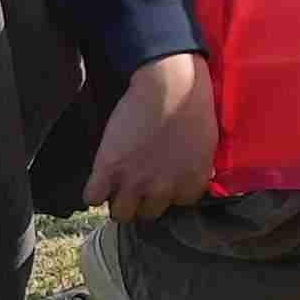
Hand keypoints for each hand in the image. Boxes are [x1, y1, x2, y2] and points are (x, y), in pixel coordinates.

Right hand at [84, 51, 219, 218]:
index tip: (163, 182)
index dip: (169, 193)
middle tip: (137, 184)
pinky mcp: (108, 168)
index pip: (179, 205)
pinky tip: (99, 180)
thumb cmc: (193, 106)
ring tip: (116, 187)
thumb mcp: (206, 144)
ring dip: (117, 201)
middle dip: (142, 200)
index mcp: (192, 183)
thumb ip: (197, 170)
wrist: (169, 86)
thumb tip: (191, 181)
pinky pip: (92, 198)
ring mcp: (134, 181)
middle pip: (148, 213)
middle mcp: (163, 189)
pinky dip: (93, 192)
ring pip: (120, 213)